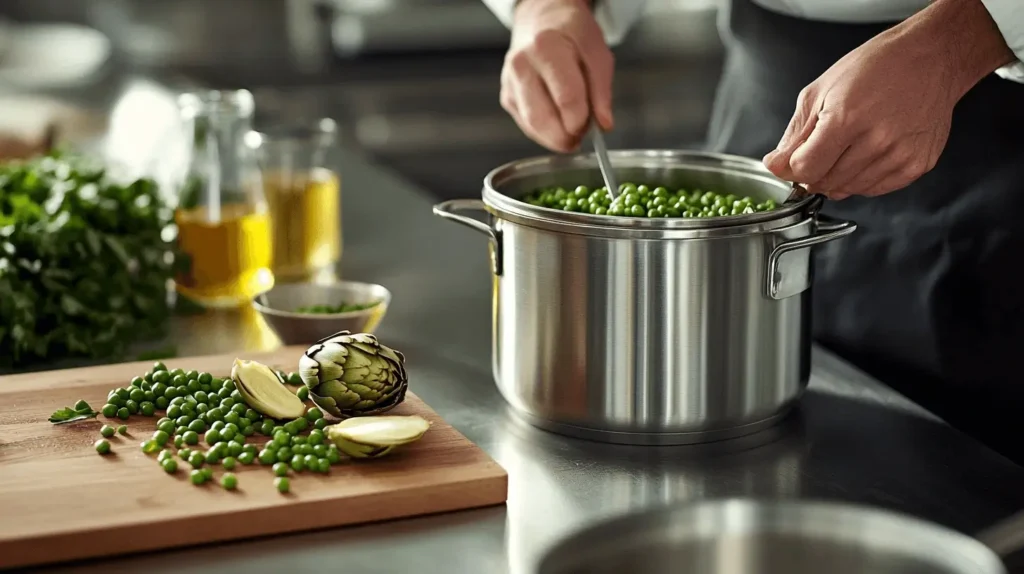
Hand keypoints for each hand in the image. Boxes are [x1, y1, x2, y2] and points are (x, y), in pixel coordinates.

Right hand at [501, 0, 613, 151]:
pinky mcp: (507, 97)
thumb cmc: (571, 35)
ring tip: (572, 126)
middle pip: (542, 119)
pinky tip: (558, 118)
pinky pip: (527, 126)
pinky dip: (546, 131)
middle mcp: (521, 66)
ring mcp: (510, 83)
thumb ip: (602, 91)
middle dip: (566, 136)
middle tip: (582, 134)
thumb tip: (603, 124)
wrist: (541, 21)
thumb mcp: (597, 53)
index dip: (582, 121)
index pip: (566, 99)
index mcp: (546, 48)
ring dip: (556, 137)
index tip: (593, 125)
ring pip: (532, 127)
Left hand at [762, 0, 1014, 199]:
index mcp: (847, 118)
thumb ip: (794, 135)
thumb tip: (775, 165)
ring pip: (848, 190)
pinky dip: (863, 178)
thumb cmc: (877, 67)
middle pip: (825, 183)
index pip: (805, 170)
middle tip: (823, 147)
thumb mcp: (821, 91)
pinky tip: (868, 152)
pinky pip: (874, 189)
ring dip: (838, 176)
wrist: (931, 58)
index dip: (793, 167)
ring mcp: (900, 156)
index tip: (795, 159)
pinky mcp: (917, 165)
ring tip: (849, 145)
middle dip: (814, 171)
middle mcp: (877, 141)